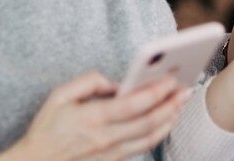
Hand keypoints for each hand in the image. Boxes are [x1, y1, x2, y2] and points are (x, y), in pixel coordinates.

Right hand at [0, 73, 190, 160]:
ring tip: (180, 104)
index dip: (156, 92)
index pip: (133, 105)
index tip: (171, 79)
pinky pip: (142, 147)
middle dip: (171, 104)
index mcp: (92, 118)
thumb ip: (89, 81)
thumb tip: (115, 83)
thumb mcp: (59, 96)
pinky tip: (165, 121)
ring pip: (150, 138)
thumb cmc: (47, 129)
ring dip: (170, 120)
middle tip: (186, 89)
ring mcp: (111, 153)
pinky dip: (158, 133)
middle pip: (149, 122)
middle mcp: (106, 138)